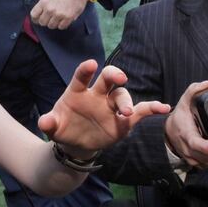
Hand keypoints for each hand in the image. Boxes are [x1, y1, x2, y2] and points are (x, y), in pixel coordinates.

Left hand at [30, 0, 89, 29]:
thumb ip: (43, 4)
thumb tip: (39, 15)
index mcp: (44, 2)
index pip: (34, 15)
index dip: (35, 18)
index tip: (38, 19)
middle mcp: (50, 9)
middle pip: (42, 22)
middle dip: (45, 21)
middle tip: (49, 18)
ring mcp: (59, 14)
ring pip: (51, 26)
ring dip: (53, 23)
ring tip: (57, 17)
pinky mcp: (68, 18)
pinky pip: (61, 27)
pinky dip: (62, 24)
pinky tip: (63, 19)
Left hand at [38, 60, 170, 154]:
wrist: (75, 142)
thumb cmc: (64, 127)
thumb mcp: (53, 126)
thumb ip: (49, 122)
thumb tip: (44, 123)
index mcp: (78, 91)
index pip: (82, 77)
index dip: (85, 70)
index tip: (90, 64)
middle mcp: (97, 94)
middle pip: (108, 79)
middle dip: (114, 75)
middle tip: (119, 78)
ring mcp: (111, 106)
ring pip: (122, 96)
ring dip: (127, 102)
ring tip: (127, 113)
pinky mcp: (123, 120)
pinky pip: (141, 111)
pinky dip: (152, 108)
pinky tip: (163, 108)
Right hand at [165, 81, 207, 169]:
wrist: (168, 133)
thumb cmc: (179, 119)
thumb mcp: (183, 102)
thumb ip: (193, 91)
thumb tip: (206, 84)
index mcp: (187, 135)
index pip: (196, 144)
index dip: (207, 148)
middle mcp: (190, 150)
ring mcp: (195, 159)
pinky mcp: (200, 163)